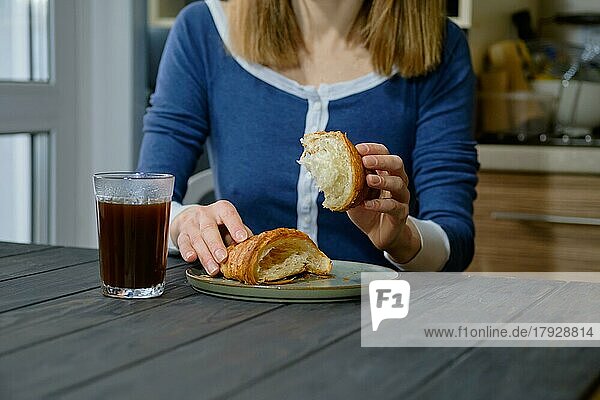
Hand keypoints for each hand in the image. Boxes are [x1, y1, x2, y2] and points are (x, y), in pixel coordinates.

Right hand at [170, 200, 251, 275]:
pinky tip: (192, 258)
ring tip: (213, 268)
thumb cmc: (215, 223)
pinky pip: (183, 243)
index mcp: (221, 210)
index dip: (235, 226)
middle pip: (209, 229)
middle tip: (223, 258)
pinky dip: (187, 252)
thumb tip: (252, 247)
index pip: (229, 214)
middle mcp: (205, 215)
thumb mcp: (229, 223)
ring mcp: (191, 224)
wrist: (188, 218)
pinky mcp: (181, 234)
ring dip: (205, 256)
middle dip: (216, 245)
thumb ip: (240, 233)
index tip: (242, 238)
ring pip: (197, 240)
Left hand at [347, 143, 420, 263]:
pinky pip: (393, 207)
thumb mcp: (353, 193)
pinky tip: (367, 204)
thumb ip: (345, 182)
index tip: (359, 148)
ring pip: (398, 184)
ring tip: (368, 180)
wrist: (379, 234)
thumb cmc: (367, 210)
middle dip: (381, 160)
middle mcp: (397, 181)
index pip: (384, 153)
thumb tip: (323, 171)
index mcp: (386, 172)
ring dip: (382, 180)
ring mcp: (401, 197)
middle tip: (366, 161)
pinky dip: (380, 204)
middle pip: (396, 164)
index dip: (373, 149)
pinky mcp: (401, 214)